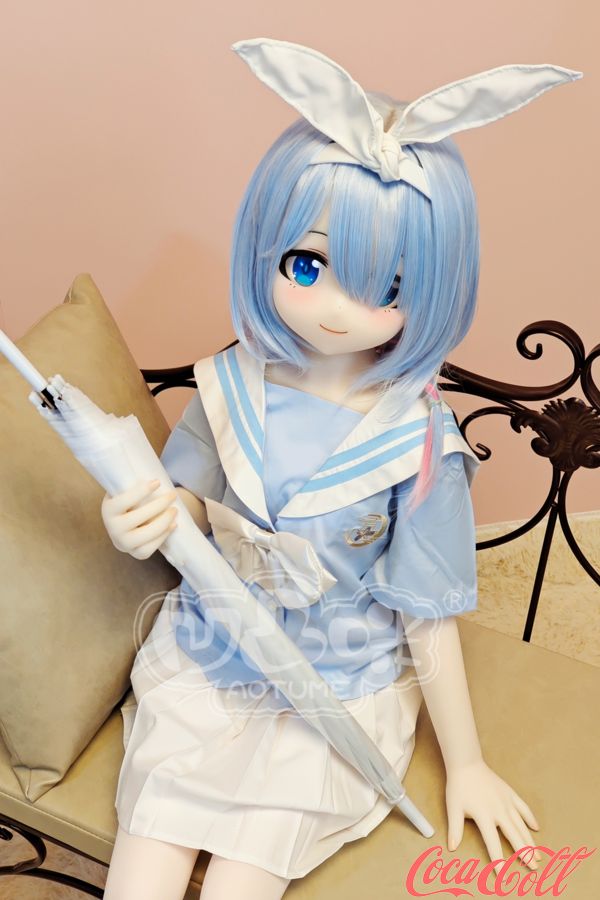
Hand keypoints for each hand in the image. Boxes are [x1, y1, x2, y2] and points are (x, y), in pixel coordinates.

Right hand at [101, 479, 178, 559]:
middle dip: (159, 505)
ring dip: (164, 522)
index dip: (141, 492)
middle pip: (138, 517)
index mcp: (108, 509)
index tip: (157, 482)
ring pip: (146, 535)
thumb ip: (129, 481)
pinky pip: (150, 548)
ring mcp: (123, 543)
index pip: (123, 501)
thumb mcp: (124, 490)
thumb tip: (140, 466)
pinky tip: (172, 526)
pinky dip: (163, 536)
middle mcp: (112, 528)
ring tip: (174, 510)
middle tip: (172, 495)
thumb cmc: (129, 502)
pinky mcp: (135, 553)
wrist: (125, 525)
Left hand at [445, 758, 541, 874]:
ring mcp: (507, 801)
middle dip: (524, 854)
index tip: (503, 874)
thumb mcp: (453, 808)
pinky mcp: (510, 793)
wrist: (467, 763)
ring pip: (522, 825)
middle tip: (533, 869)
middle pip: (514, 836)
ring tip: (538, 856)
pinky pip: (524, 807)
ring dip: (530, 841)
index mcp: (484, 816)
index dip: (498, 860)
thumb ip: (455, 829)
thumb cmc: (459, 786)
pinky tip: (536, 828)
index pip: (492, 843)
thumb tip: (452, 848)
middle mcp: (499, 811)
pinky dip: (530, 818)